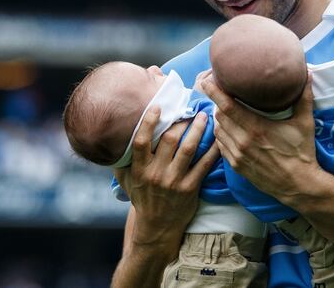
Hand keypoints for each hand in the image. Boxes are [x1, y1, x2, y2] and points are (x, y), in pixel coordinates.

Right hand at [113, 107, 218, 246]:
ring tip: (204, 117)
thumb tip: (115, 135)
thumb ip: (123, 160)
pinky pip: (204, 165)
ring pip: (188, 149)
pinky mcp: (190, 188)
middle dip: (181, 121)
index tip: (157, 107)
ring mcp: (174, 181)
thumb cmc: (141, 198)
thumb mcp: (126, 180)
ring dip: (198, 130)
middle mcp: (156, 174)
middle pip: (170, 140)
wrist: (156, 227)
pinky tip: (218, 138)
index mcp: (139, 169)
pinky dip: (212, 150)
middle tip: (189, 109)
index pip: (142, 141)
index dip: (149, 122)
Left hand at [200, 73, 320, 201]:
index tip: (207, 81)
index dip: (214, 92)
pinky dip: (221, 135)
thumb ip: (304, 97)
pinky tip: (228, 129)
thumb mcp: (305, 123)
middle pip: (219, 116)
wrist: (299, 186)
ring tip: (224, 109)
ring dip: (218, 119)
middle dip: (217, 102)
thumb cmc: (302, 154)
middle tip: (220, 93)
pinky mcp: (236, 166)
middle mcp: (243, 141)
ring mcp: (238, 155)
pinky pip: (221, 146)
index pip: (227, 106)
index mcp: (256, 128)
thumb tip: (307, 73)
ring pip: (218, 130)